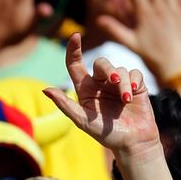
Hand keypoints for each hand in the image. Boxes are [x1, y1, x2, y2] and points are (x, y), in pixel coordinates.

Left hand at [44, 34, 158, 156]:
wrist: (132, 143)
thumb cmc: (106, 134)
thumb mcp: (83, 121)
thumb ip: (65, 105)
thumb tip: (45, 90)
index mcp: (85, 90)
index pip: (75, 64)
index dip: (73, 49)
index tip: (75, 36)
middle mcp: (100, 84)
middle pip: (101, 63)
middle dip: (108, 69)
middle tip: (115, 80)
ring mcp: (118, 84)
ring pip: (120, 69)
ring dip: (124, 82)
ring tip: (126, 100)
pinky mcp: (135, 85)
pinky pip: (134, 73)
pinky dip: (134, 81)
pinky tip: (134, 93)